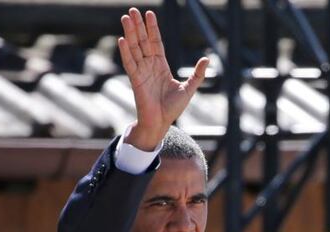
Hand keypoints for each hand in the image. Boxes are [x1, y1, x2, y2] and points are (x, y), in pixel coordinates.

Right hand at [117, 8, 208, 149]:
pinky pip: (130, 63)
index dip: (152, 28)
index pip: (155, 42)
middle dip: (138, 25)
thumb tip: (206, 59)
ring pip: (134, 48)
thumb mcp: (189, 88)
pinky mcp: (136, 80)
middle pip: (143, 41)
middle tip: (133, 9)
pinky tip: (122, 39)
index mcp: (161, 65)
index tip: (149, 14)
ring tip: (126, 17)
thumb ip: (197, 74)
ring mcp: (141, 72)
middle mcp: (149, 65)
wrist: (162, 123)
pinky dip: (126, 52)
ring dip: (130, 33)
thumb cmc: (173, 108)